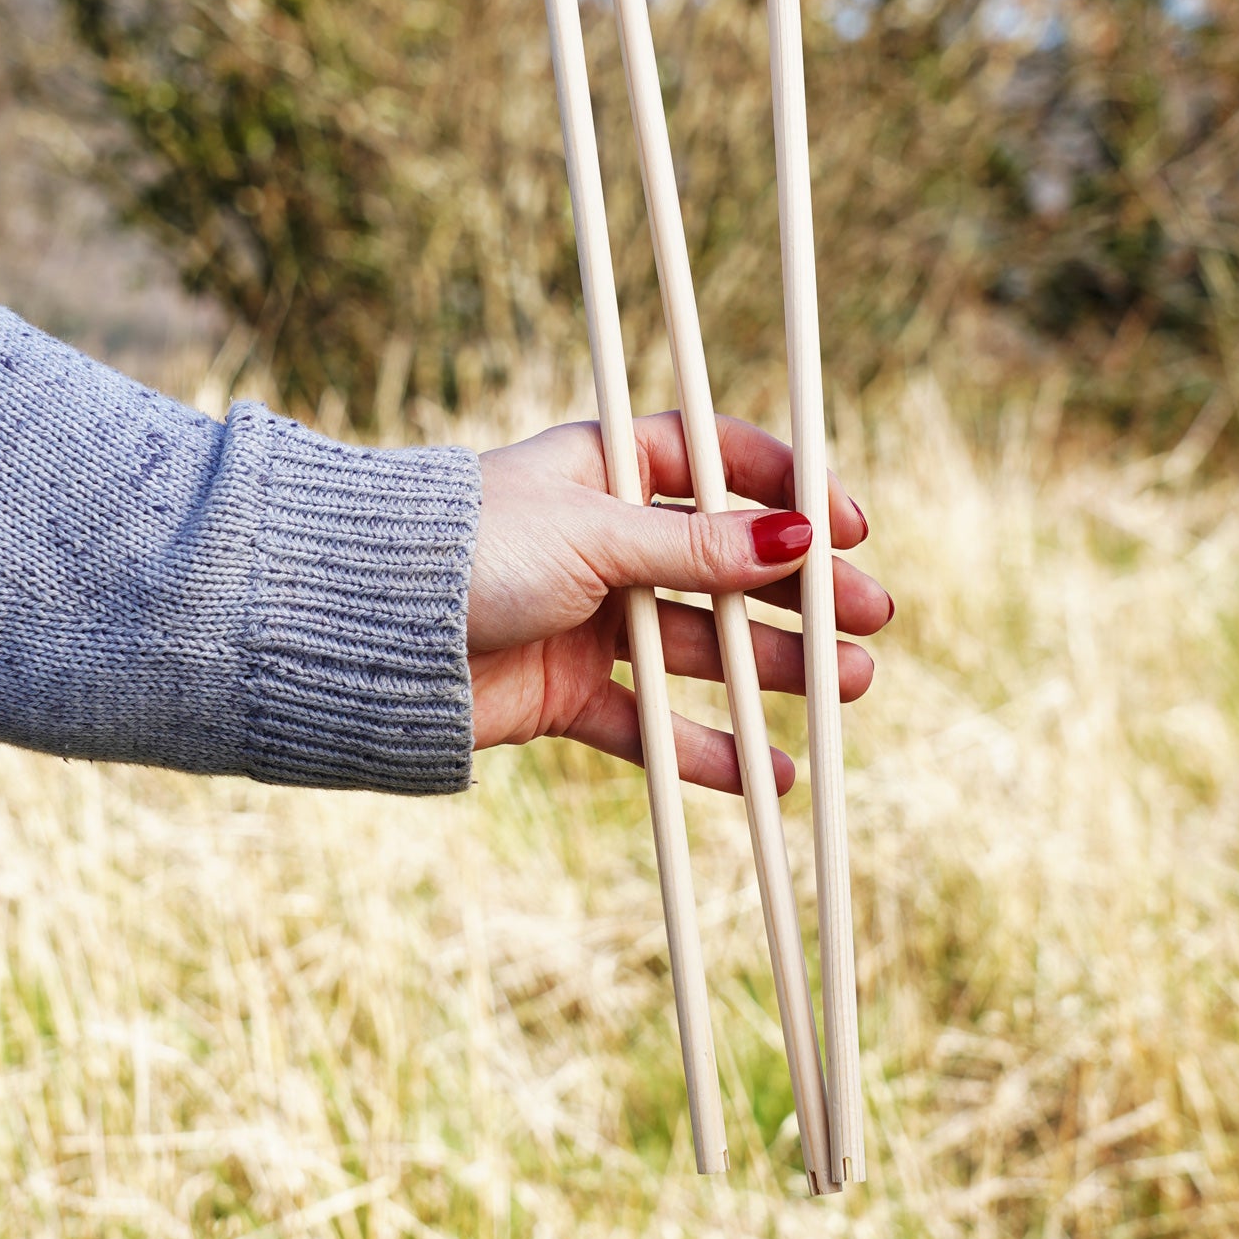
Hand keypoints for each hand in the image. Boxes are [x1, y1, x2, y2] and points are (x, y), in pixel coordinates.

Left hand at [467, 411, 891, 793]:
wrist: (366, 632)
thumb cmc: (471, 550)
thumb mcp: (595, 535)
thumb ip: (696, 547)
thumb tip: (798, 538)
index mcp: (604, 471)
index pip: (716, 465)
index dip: (786, 492)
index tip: (849, 525)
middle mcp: (601, 542)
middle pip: (723, 565)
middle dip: (799, 593)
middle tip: (872, 619)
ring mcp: (587, 619)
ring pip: (700, 646)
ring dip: (773, 668)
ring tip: (846, 689)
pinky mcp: (565, 692)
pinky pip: (649, 723)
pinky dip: (705, 750)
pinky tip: (768, 773)